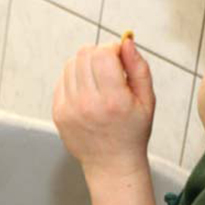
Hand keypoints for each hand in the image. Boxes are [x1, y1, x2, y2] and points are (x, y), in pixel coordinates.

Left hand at [52, 41, 154, 184]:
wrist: (111, 163)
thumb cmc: (132, 131)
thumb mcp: (146, 99)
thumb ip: (138, 66)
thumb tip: (126, 41)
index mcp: (113, 100)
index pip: (103, 54)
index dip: (112, 49)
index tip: (119, 58)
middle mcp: (87, 104)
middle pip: (83, 56)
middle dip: (98, 54)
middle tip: (109, 67)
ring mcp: (69, 109)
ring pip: (70, 65)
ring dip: (84, 65)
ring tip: (97, 79)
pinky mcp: (58, 114)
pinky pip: (61, 81)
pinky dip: (73, 78)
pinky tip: (86, 90)